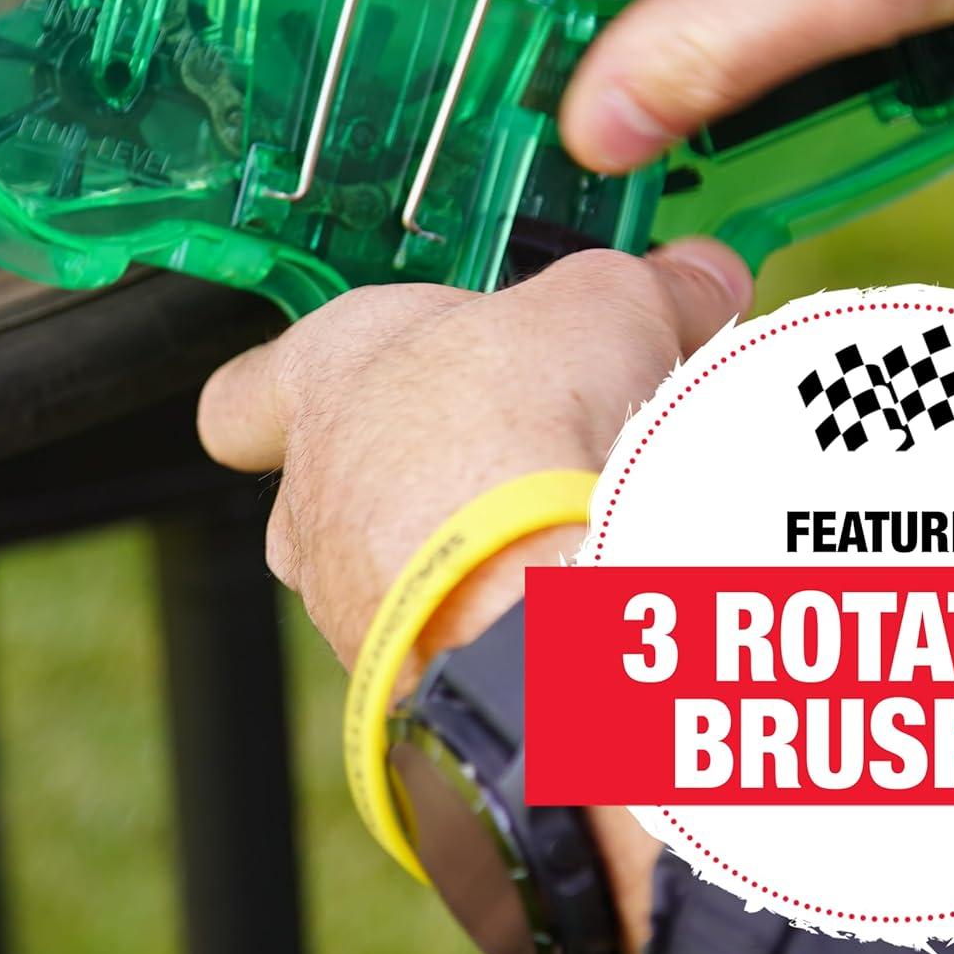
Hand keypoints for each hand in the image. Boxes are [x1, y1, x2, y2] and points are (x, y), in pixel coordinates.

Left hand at [197, 240, 750, 953]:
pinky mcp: (401, 678)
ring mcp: (349, 596)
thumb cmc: (520, 435)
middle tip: (516, 442)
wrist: (534, 599)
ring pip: (390, 564)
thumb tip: (704, 275)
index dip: (292, 382)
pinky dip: (494, 616)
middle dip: (424, 462)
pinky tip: (566, 594)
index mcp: (328, 377)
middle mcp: (314, 494)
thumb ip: (655, 288)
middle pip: (338, 478)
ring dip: (463, 545)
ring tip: (562, 524)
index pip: (249, 388)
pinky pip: (439, 636)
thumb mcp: (607, 310)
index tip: (352, 381)